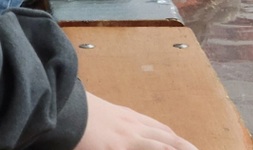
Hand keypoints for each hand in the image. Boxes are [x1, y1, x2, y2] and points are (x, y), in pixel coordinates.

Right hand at [75, 93, 198, 149]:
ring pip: (160, 144)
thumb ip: (115, 123)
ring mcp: (127, 138)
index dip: (173, 138)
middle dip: (183, 145)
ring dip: (176, 148)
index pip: (159, 129)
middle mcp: (133, 127)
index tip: (185, 144)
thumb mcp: (102, 115)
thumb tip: (114, 131)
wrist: (67, 107)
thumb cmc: (80, 112)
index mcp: (129, 118)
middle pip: (166, 137)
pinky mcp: (117, 147)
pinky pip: (144, 149)